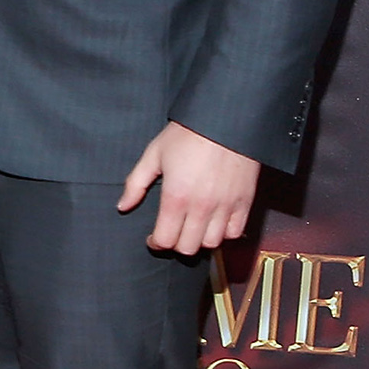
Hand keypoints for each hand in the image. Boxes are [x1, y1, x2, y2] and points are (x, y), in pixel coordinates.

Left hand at [117, 120, 257, 253]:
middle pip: (188, 247)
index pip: (165, 239)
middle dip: (175, 244)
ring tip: (191, 228)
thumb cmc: (186, 135)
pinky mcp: (245, 201)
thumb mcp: (153, 155)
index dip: (155, 243)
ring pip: (212, 244)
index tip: (152, 238)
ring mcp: (226, 206)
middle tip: (170, 233)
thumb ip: (135, 184)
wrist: (225, 121)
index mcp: (176, 197)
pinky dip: (224, 233)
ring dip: (199, 240)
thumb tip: (123, 206)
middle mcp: (202, 207)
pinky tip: (213, 222)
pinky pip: (235, 231)